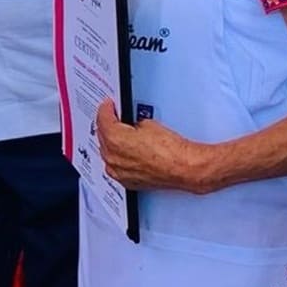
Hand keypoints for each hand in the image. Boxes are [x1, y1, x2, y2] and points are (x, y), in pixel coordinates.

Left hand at [96, 99, 213, 192]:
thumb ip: (133, 123)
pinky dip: (118, 158)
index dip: (106, 109)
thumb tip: (132, 125)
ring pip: (108, 153)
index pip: (103, 119)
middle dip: (108, 125)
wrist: (183, 168)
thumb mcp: (149, 124)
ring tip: (120, 134)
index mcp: (115, 140)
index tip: (108, 105)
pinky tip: (126, 152)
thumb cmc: (170, 150)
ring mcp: (119, 172)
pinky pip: (116, 166)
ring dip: (111, 143)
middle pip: (102, 136)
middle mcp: (113, 158)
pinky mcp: (127, 181)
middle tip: (114, 117)